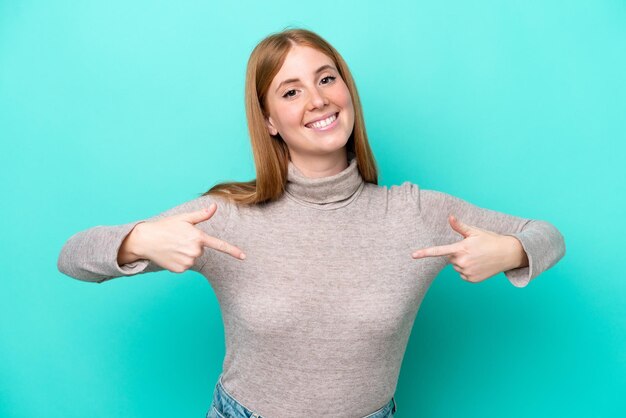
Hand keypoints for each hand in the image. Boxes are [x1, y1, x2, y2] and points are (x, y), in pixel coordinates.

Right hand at [126, 203, 245, 272]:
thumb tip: (215, 207)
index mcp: (198, 237)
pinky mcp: (181, 269)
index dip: (233, 251)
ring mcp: (188, 261)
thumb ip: (202, 215)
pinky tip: (170, 254)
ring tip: (173, 246)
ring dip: (186, 253)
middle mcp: (195, 250)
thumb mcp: (184, 218)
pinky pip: (186, 265)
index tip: (244, 257)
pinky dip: (180, 260)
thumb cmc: (166, 226)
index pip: (219, 245)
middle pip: (201, 249)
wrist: (145, 240)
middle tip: (179, 239)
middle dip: (193, 244)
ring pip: (194, 258)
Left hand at [411, 214, 520, 282]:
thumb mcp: (474, 231)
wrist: (508, 253)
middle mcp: (462, 262)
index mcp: (461, 248)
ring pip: (456, 266)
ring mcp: (467, 272)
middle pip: (450, 258)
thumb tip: (450, 216)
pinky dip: (468, 270)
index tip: (413, 255)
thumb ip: (459, 226)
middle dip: (458, 253)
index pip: (439, 251)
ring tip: (478, 257)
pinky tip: (479, 265)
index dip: (425, 253)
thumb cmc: (490, 239)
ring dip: (463, 262)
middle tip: (472, 249)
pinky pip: (463, 274)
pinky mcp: (471, 279)